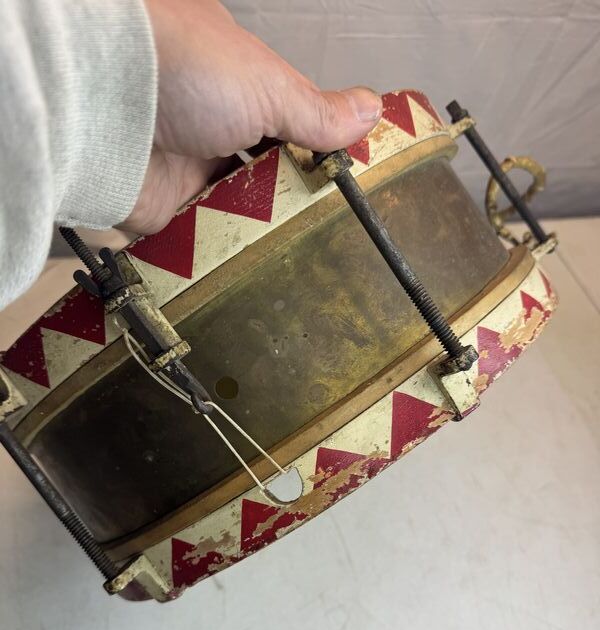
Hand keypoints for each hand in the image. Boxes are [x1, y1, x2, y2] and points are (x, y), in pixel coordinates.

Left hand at [122, 0, 381, 233]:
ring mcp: (187, 168)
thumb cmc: (185, 70)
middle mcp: (210, 123)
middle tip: (327, 226)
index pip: (287, 120)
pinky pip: (206, 235)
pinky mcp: (167, 211)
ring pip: (240, 208)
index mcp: (234, 82)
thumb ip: (318, 111)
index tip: (343, 181)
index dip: (315, 150)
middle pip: (265, 170)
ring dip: (265, 226)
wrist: (103, 105)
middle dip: (293, 195)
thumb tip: (372, 111)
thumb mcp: (268, 85)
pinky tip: (264, 262)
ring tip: (306, 252)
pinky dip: (230, 247)